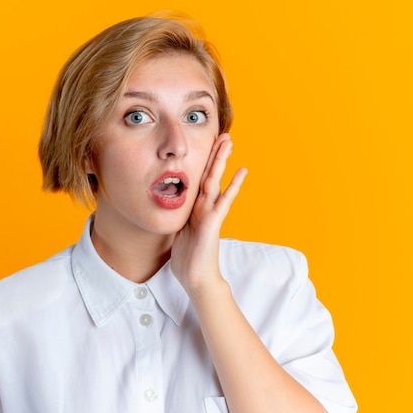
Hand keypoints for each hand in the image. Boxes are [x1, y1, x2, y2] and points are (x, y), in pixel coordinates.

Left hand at [170, 133, 246, 297]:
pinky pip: (224, 200)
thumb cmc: (187, 259)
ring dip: (222, 161)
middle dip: (215, 154)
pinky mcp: (213, 222)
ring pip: (216, 181)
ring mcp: (210, 213)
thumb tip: (170, 208)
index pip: (198, 180)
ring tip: (229, 141)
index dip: (201, 162)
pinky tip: (242, 171)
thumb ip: (179, 217)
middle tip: (223, 134)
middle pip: (209, 175)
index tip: (204, 145)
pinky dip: (233, 186)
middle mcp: (203, 207)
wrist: (196, 278)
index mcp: (194, 208)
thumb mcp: (178, 232)